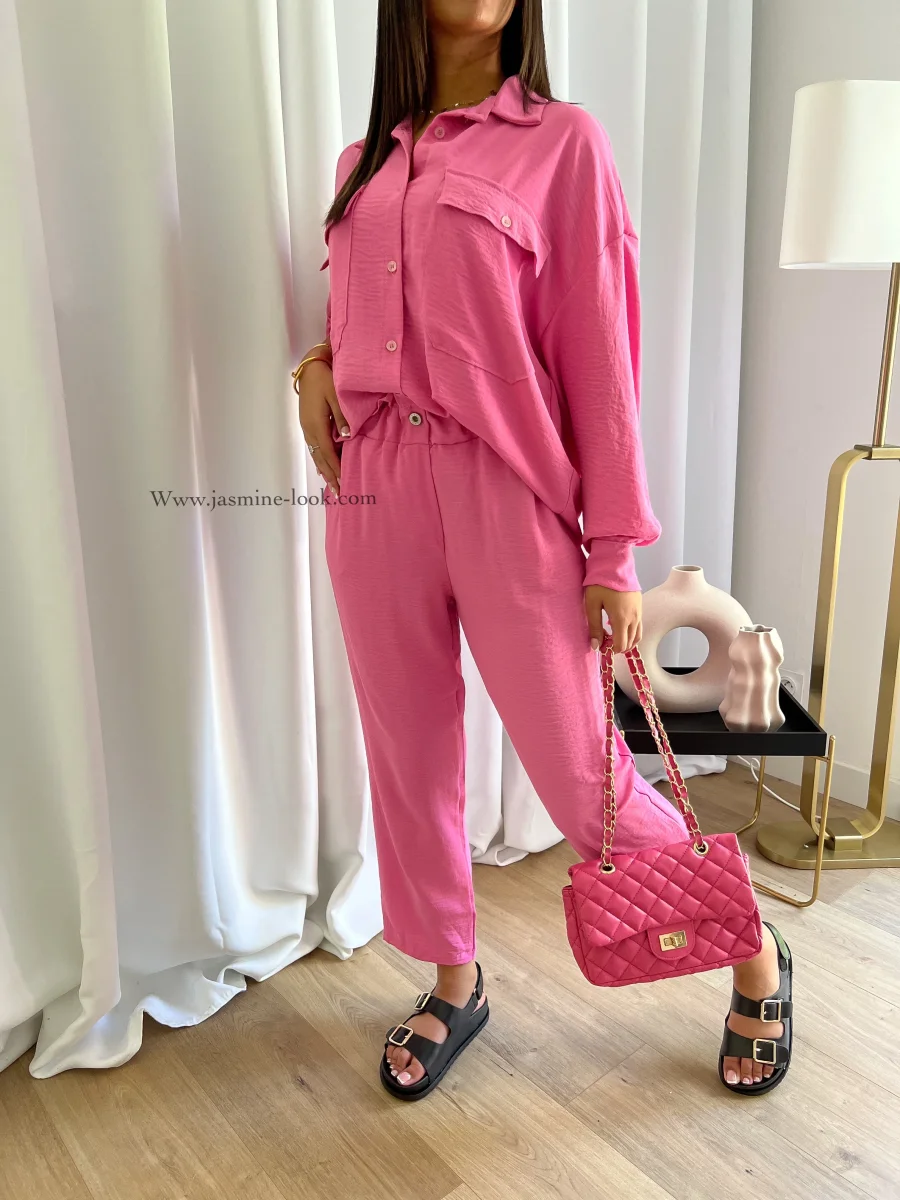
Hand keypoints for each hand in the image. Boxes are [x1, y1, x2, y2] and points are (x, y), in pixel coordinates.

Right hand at [297, 347, 347, 495]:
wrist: (310, 367)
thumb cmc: (325, 378)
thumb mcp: (336, 395)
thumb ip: (342, 417)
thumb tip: (346, 437)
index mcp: (316, 425)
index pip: (328, 453)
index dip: (336, 469)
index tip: (344, 483)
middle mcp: (309, 430)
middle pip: (321, 458)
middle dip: (331, 476)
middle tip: (339, 493)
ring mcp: (306, 428)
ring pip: (316, 454)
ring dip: (324, 471)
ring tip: (331, 486)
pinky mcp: (307, 424)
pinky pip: (314, 448)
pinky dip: (320, 460)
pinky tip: (322, 468)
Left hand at [584, 585, 641, 654]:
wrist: (614, 563)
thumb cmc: (600, 583)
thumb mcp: (592, 605)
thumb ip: (594, 627)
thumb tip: (596, 646)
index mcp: (622, 619)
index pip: (621, 645)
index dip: (611, 650)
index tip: (601, 645)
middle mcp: (634, 617)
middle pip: (630, 642)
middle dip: (618, 646)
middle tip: (605, 641)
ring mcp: (639, 611)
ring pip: (637, 635)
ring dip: (626, 640)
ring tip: (613, 637)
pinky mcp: (640, 605)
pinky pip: (639, 625)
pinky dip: (631, 632)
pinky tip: (619, 626)